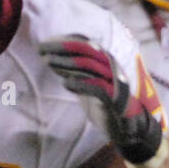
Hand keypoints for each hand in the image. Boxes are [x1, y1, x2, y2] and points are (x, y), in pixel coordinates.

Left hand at [39, 35, 163, 166]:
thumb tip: (55, 60)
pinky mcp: (115, 99)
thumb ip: (77, 71)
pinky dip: (81, 84)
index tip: (43, 44)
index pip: (84, 45)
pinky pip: (98, 88)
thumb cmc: (106, 101)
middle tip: (41, 49)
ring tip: (47, 62)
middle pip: (85, 52)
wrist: (127, 125)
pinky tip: (65, 83)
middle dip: (62, 49)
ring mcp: (114, 82)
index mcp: (105, 61)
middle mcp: (111, 67)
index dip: (63, 42)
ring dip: (67, 63)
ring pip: (89, 67)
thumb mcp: (88, 82)